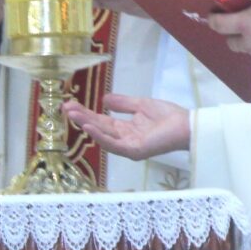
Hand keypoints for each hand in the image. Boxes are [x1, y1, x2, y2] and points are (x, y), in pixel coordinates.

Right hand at [61, 92, 189, 159]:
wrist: (185, 124)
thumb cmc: (167, 115)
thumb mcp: (140, 105)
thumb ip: (123, 103)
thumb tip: (103, 99)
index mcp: (125, 129)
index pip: (101, 121)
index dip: (86, 113)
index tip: (70, 104)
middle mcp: (123, 139)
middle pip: (98, 128)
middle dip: (81, 118)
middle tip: (65, 108)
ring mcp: (127, 146)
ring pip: (103, 136)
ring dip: (87, 126)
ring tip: (73, 115)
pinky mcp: (134, 151)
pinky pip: (114, 144)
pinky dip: (101, 136)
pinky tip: (90, 128)